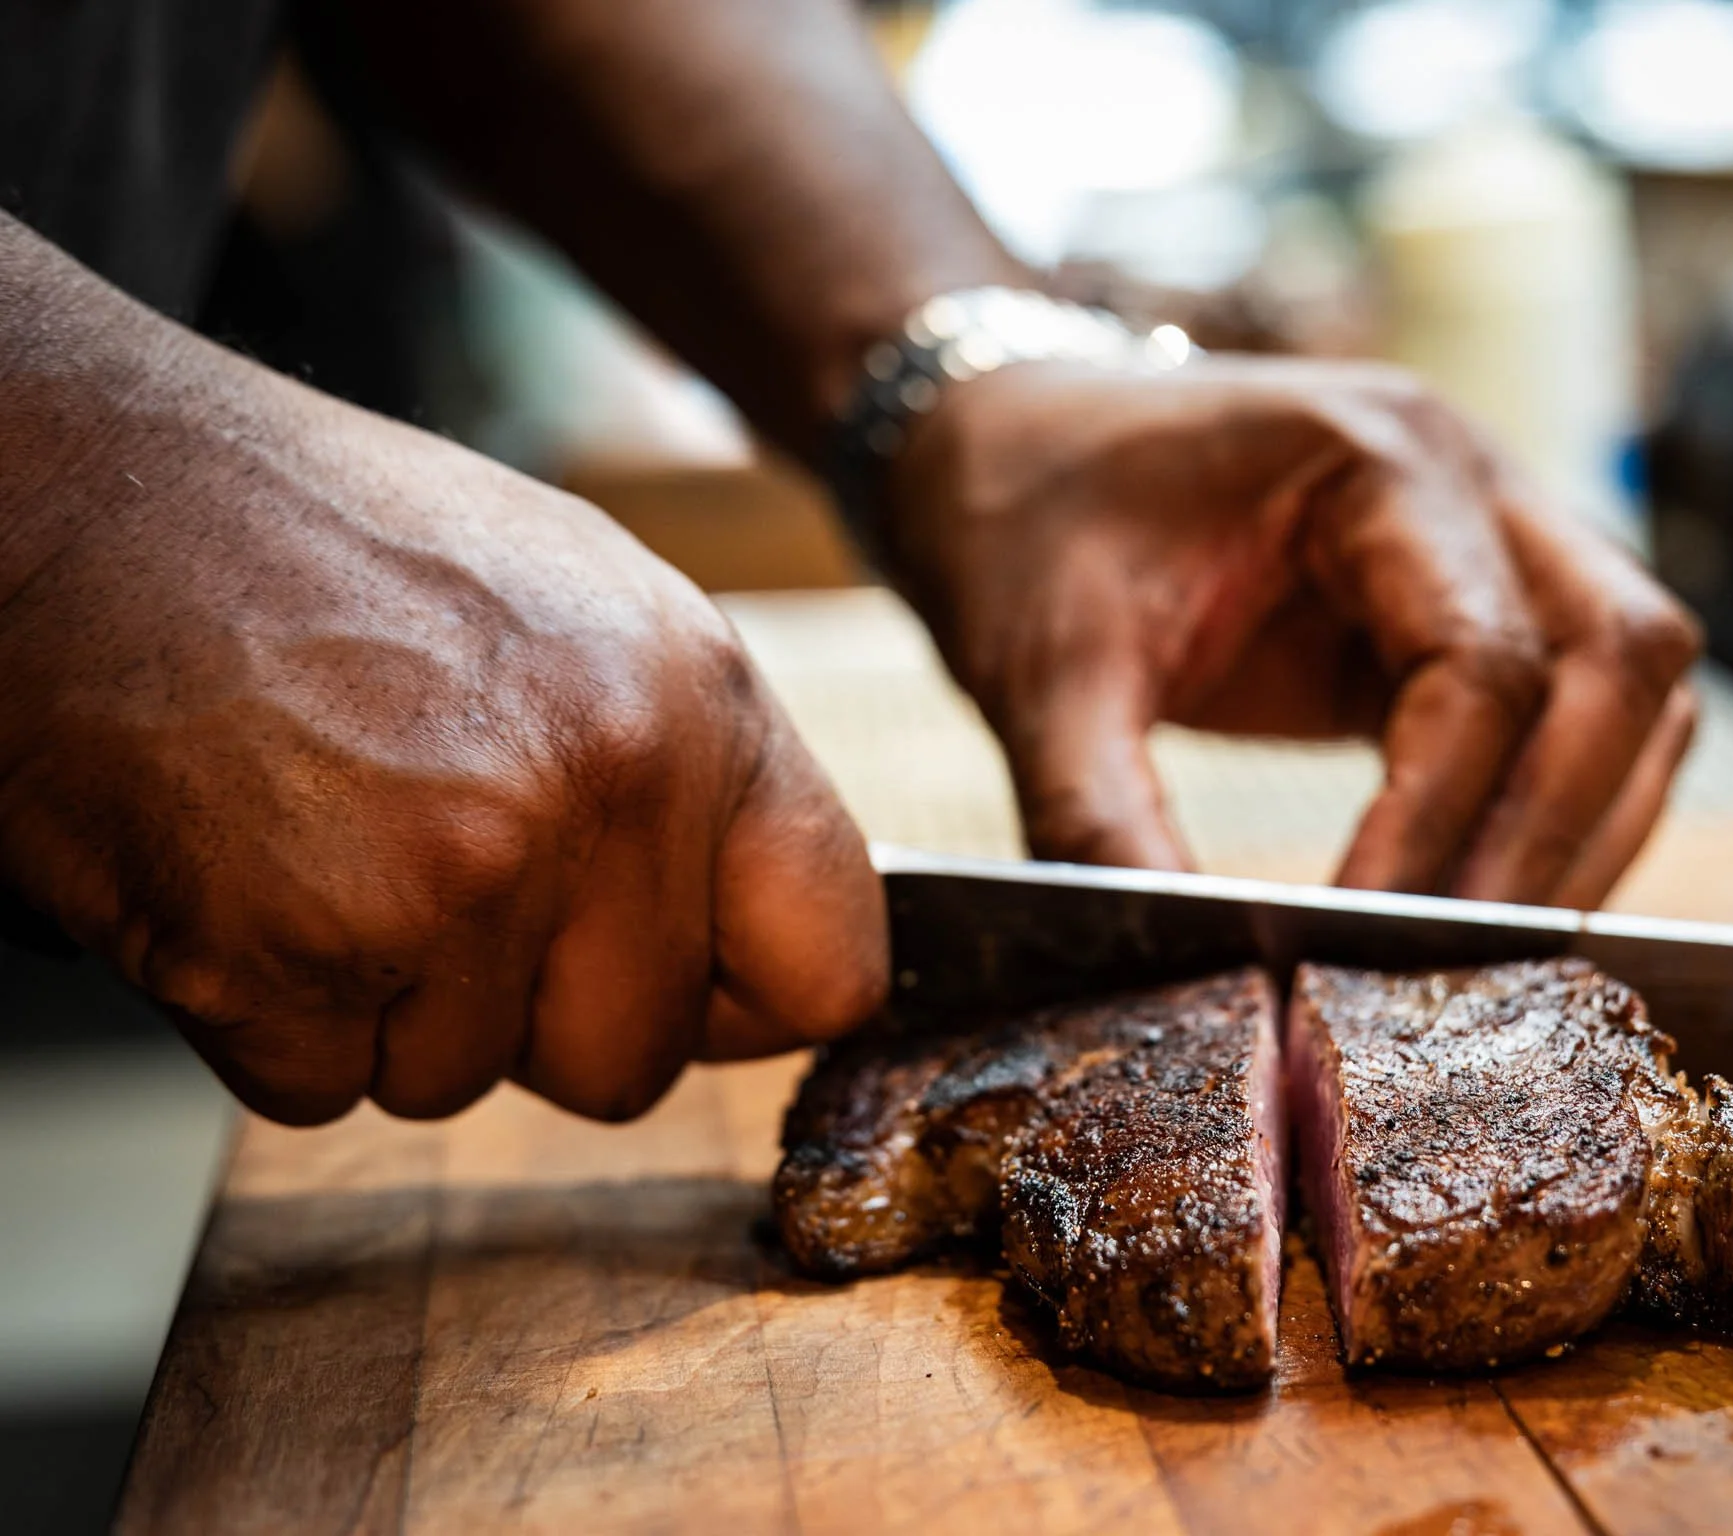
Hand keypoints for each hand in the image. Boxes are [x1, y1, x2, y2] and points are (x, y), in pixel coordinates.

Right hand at [0, 338, 884, 1124]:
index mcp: (699, 700)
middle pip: (633, 1062)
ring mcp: (454, 875)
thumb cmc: (319, 540)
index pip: (833, 966)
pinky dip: (272, 1018)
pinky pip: (324, 1089)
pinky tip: (245, 874)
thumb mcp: (582, 600)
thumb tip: (758, 937)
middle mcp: (604, 786)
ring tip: (327, 838)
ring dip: (390, 1005)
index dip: (745, 1001)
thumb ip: (697, 777)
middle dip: (535, 1013)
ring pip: (465, 1082)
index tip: (685, 986)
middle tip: (436, 879)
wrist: (74, 490)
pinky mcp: (297, 954)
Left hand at [886, 355, 1700, 907]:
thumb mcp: (1041, 672)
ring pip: (1637, 688)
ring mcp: (1493, 532)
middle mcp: (1472, 477)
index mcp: (1377, 456)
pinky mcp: (1473, 602)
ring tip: (1476, 954)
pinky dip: (1558, 811)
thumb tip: (1198, 983)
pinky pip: (1584, 712)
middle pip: (1625, 659)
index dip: (1438, 823)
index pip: (1482, 663)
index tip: (1360, 940)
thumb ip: (1102, 821)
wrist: (1010, 443)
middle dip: (1554, 832)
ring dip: (1584, 827)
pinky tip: (1476, 901)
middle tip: (1453, 967)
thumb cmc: (1026, 522)